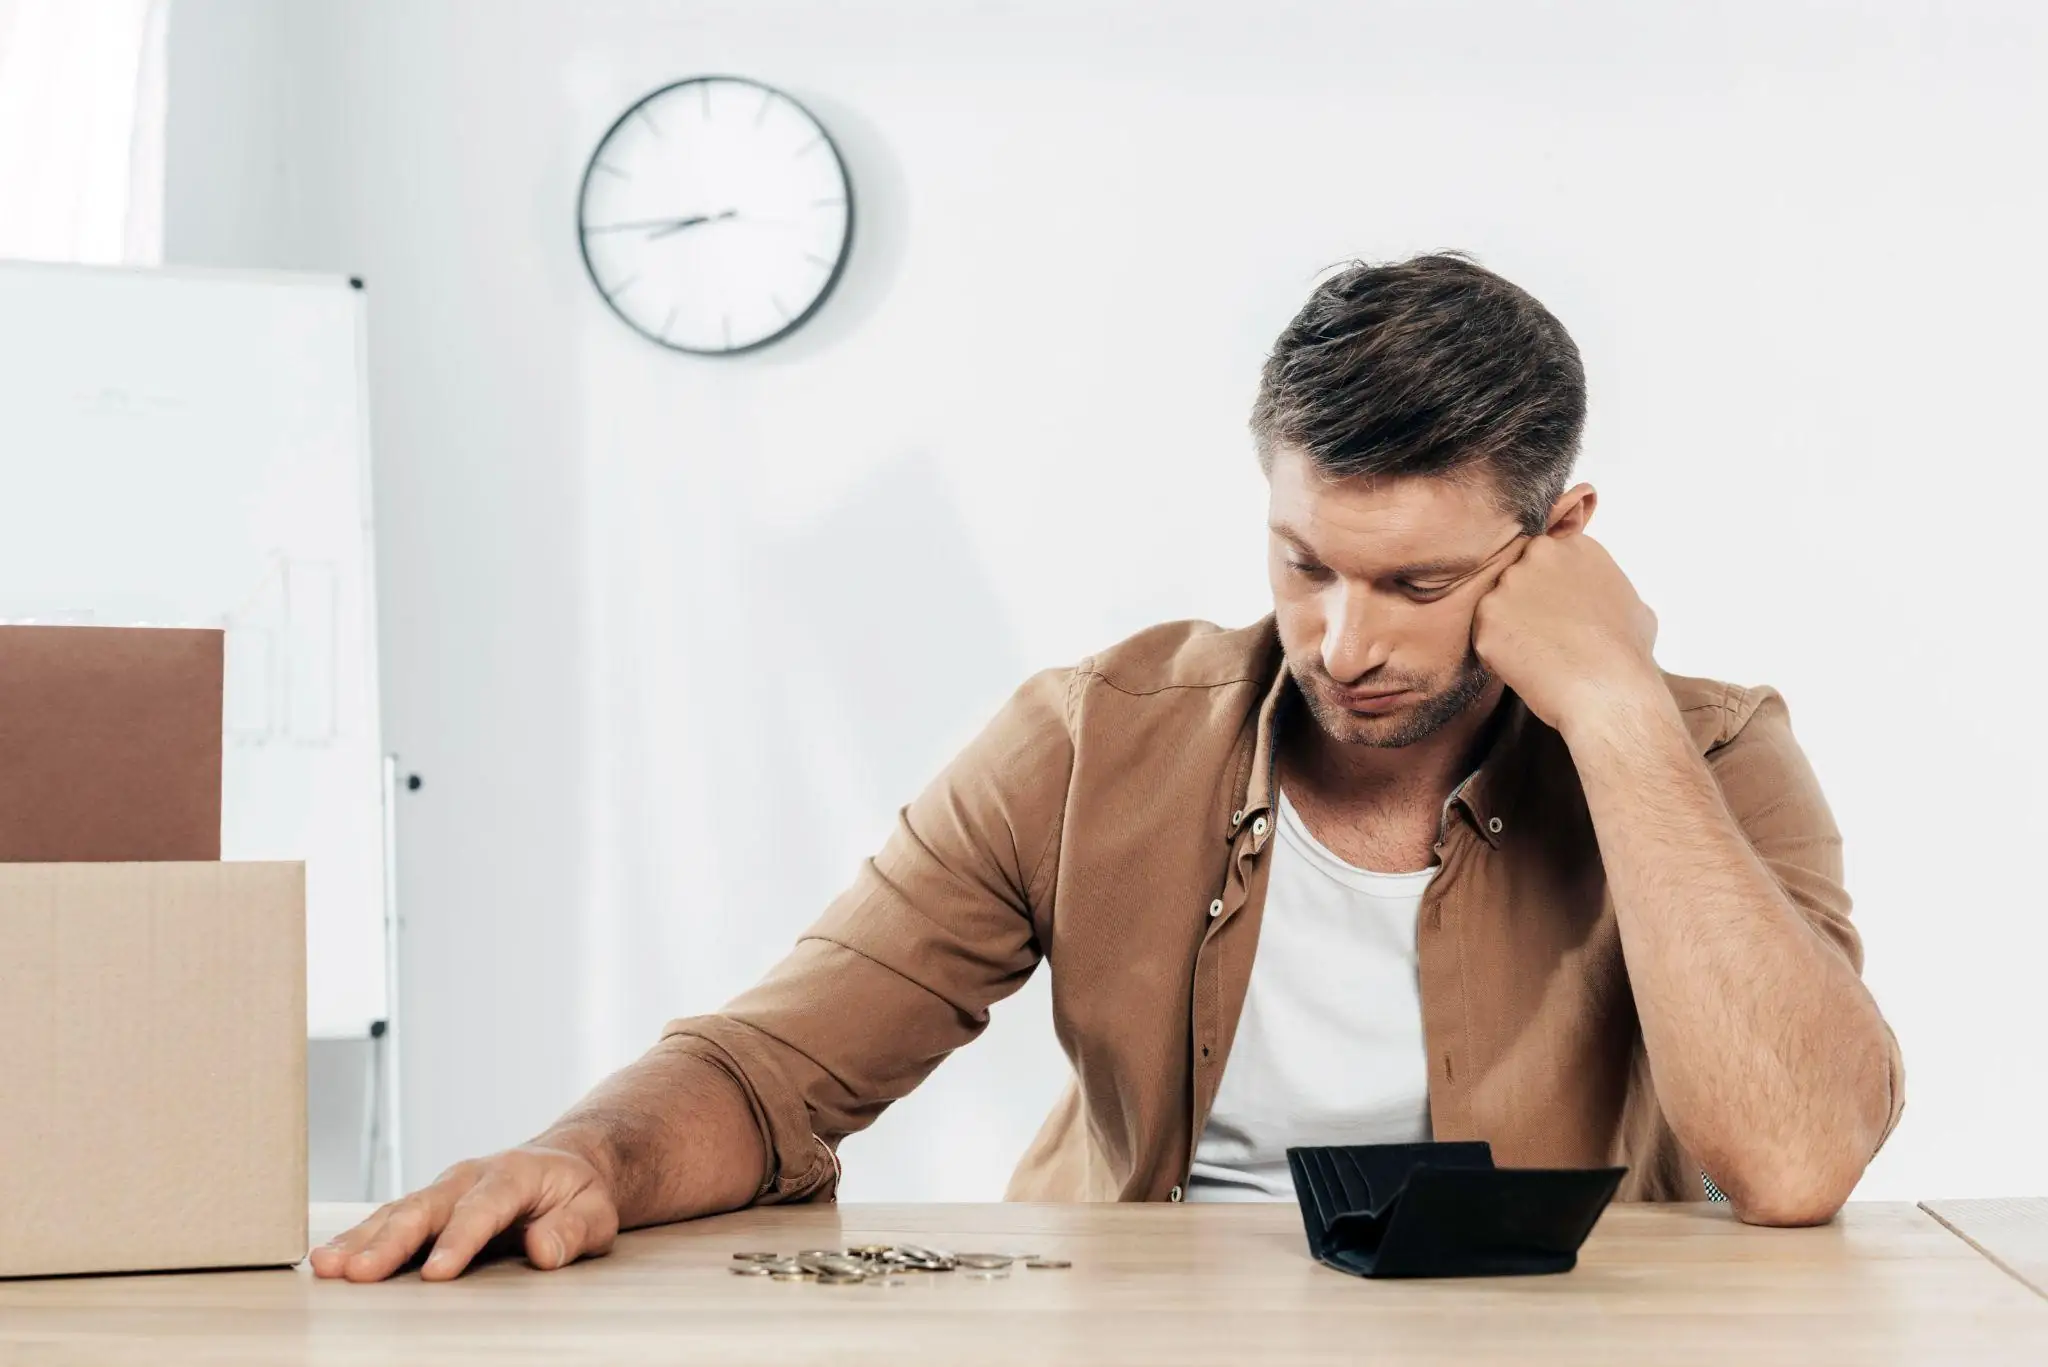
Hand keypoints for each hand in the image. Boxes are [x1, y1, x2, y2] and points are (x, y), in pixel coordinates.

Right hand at [308, 1143, 619, 1281]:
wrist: (564, 1167)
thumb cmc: (577, 1194)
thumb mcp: (595, 1211)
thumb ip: (573, 1229)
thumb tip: (544, 1250)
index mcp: (513, 1176)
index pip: (483, 1209)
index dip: (459, 1240)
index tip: (437, 1274)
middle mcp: (468, 1178)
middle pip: (426, 1208)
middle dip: (392, 1242)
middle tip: (360, 1273)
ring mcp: (442, 1191)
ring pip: (397, 1213)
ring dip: (362, 1240)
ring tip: (328, 1267)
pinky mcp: (426, 1208)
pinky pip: (386, 1221)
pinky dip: (357, 1240)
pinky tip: (328, 1259)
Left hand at [1471, 531, 1665, 736]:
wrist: (1608, 689)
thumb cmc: (1628, 653)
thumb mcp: (1634, 604)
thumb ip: (1609, 589)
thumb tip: (1605, 598)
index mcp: (1574, 546)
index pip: (1544, 559)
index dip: (1547, 590)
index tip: (1558, 613)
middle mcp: (1538, 555)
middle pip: (1516, 578)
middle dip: (1523, 603)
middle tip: (1543, 635)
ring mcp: (1509, 584)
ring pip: (1497, 607)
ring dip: (1509, 629)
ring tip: (1538, 654)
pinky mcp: (1487, 616)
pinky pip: (1484, 636)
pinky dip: (1497, 655)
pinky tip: (1525, 668)